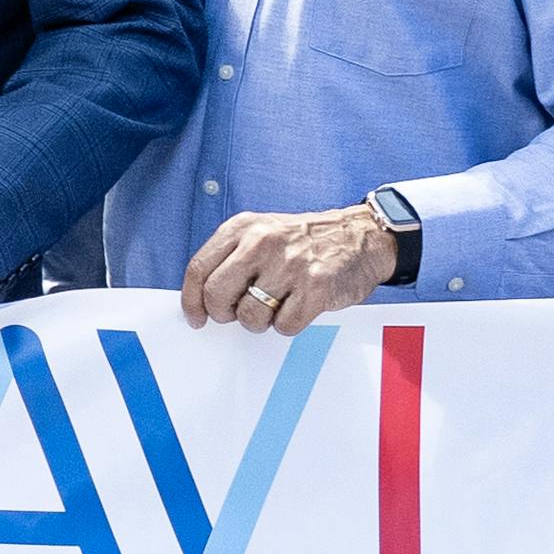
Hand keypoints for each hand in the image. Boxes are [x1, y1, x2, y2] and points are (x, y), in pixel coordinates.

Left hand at [182, 203, 399, 334]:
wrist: (361, 236)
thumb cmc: (305, 241)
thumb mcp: (260, 233)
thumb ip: (230, 258)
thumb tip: (200, 298)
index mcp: (242, 228)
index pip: (198, 269)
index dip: (192, 300)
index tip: (196, 317)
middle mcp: (262, 242)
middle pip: (217, 294)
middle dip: (223, 314)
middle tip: (238, 314)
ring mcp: (290, 264)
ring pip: (249, 315)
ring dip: (260, 321)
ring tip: (275, 305)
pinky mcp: (316, 286)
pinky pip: (284, 325)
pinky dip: (288, 324)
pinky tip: (298, 307)